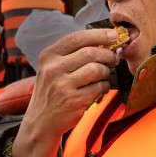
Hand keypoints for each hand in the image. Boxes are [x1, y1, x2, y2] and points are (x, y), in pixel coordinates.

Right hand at [13, 28, 119, 156]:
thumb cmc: (51, 92)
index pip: (76, 38)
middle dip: (108, 54)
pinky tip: (98, 90)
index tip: (113, 35)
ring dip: (106, 72)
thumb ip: (71, 55)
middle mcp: (53, 69)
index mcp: (48, 56)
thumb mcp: (51, 69)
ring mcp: (63, 86)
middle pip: (90, 53)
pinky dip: (104, 87)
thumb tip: (103, 41)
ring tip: (103, 76)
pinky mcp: (74, 101)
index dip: (98, 34)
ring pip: (97, 70)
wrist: (41, 122)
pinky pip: (99, 88)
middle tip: (114, 58)